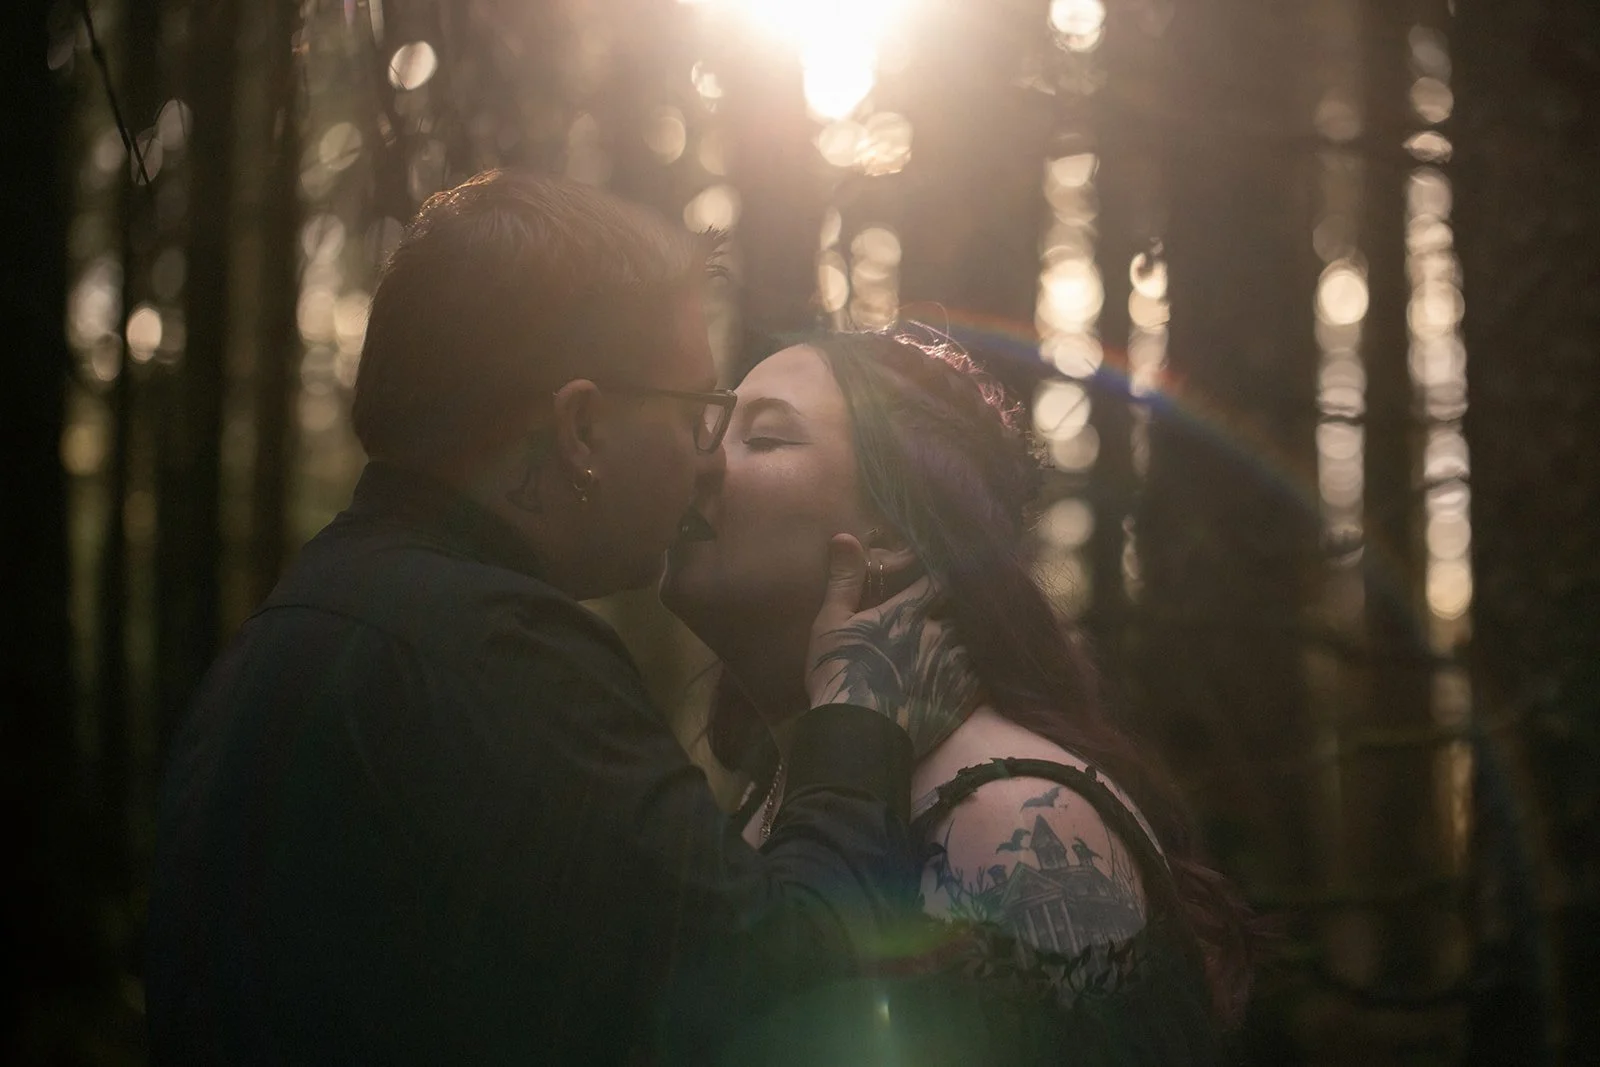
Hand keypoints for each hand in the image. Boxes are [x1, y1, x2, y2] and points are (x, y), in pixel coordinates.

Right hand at [805, 534, 982, 757]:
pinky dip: (980, 670)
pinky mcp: (965, 696)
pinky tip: (977, 672)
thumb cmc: (839, 673)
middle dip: (960, 605)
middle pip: (961, 607)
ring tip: (968, 639)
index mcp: (908, 610)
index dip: (941, 572)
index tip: (944, 567)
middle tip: (961, 603)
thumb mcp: (831, 623)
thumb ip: (844, 579)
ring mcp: (955, 664)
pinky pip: (983, 675)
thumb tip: (845, 536)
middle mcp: (939, 631)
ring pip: (974, 639)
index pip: (936, 578)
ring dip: (971, 636)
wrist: (858, 733)